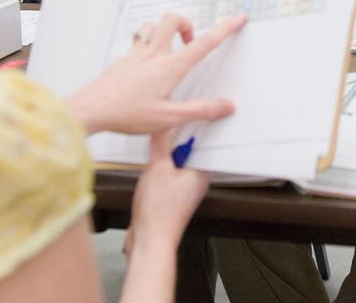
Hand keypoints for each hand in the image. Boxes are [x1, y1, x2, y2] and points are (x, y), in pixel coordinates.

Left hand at [67, 12, 244, 135]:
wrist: (91, 109)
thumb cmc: (127, 114)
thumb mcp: (169, 118)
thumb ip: (201, 110)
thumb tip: (227, 105)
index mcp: (170, 66)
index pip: (203, 43)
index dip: (224, 29)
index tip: (237, 19)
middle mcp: (153, 54)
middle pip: (172, 19)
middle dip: (186, 23)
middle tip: (189, 41)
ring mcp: (135, 54)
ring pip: (151, 25)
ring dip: (163, 30)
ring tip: (168, 47)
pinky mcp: (121, 60)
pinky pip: (136, 42)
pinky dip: (145, 45)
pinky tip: (144, 65)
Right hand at [127, 127, 213, 253]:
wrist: (149, 241)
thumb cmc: (159, 213)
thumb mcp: (157, 168)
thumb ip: (160, 143)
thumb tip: (161, 125)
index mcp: (202, 173)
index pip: (206, 143)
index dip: (198, 127)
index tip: (191, 113)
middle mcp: (197, 182)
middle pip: (190, 152)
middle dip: (178, 140)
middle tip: (169, 124)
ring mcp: (184, 191)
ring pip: (178, 164)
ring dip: (167, 155)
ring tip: (157, 144)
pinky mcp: (171, 198)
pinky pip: (168, 176)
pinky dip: (161, 168)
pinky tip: (150, 165)